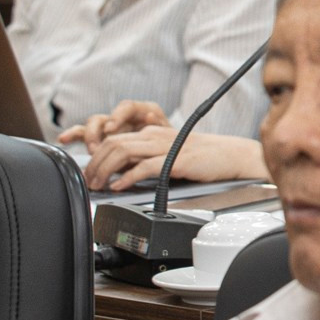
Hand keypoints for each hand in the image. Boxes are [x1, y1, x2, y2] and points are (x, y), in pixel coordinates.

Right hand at [59, 99, 168, 151]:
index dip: (117, 116)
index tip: (111, 129)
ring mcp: (110, 128)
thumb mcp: (170, 136)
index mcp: (142, 111)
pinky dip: (73, 135)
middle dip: (98, 133)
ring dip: (88, 137)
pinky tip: (63, 139)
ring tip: (92, 150)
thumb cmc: (171, 144)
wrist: (170, 155)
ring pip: (92, 126)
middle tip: (98, 148)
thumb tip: (151, 115)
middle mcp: (123, 118)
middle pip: (104, 117)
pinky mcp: (102, 140)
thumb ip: (160, 127)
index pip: (127, 107)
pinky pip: (84, 135)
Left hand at [76, 128, 267, 191]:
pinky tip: (120, 186)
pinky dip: (127, 177)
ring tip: (99, 185)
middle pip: (113, 143)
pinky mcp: (175, 160)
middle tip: (89, 182)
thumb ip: (144, 159)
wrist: (230, 155)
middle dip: (95, 164)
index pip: (113, 138)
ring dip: (105, 170)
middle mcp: (155, 135)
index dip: (95, 155)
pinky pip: (144, 166)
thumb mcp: (167, 154)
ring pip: (123, 151)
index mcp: (152, 132)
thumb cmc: (202, 158)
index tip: (88, 172)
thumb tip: (119, 174)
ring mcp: (165, 146)